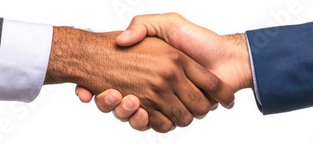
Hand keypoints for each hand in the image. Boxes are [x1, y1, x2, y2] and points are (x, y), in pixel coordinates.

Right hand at [46, 26, 233, 132]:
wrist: (227, 58)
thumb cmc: (199, 40)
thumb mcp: (167, 24)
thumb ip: (142, 25)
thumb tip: (119, 40)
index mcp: (148, 69)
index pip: (115, 81)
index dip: (99, 88)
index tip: (85, 89)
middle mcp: (153, 87)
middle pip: (119, 102)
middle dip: (108, 102)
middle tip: (106, 93)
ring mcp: (163, 102)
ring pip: (133, 115)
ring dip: (124, 112)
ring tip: (125, 100)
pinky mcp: (174, 114)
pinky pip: (154, 124)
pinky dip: (144, 121)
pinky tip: (139, 109)